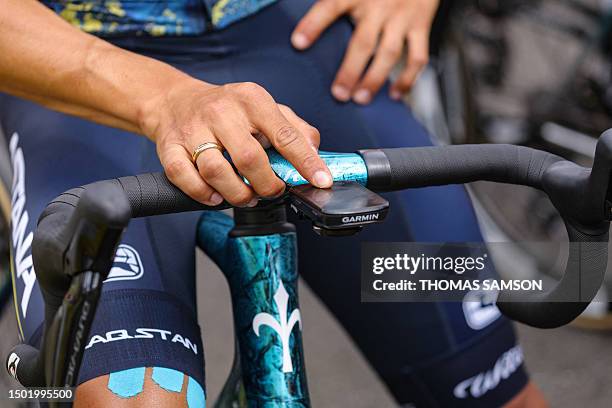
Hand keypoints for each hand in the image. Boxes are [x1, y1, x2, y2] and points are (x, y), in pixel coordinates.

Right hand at [142, 80, 331, 205]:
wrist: (175, 100)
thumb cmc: (226, 108)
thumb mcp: (264, 108)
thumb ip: (295, 129)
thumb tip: (316, 154)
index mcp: (252, 100)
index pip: (285, 134)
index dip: (306, 162)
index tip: (321, 181)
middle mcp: (222, 112)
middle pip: (249, 158)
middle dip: (267, 184)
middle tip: (272, 190)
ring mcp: (193, 130)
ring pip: (216, 172)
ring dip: (237, 194)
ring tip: (247, 196)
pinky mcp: (169, 147)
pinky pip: (186, 178)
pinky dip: (203, 194)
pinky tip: (216, 195)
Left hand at [291, 0, 439, 103]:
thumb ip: (335, 2)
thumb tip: (303, 28)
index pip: (331, 7)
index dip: (314, 24)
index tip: (298, 43)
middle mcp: (380, 5)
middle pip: (363, 42)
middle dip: (350, 71)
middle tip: (338, 94)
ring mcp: (401, 17)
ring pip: (389, 53)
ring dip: (374, 79)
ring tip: (360, 99)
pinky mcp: (420, 25)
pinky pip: (417, 57)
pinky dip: (408, 79)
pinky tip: (395, 94)